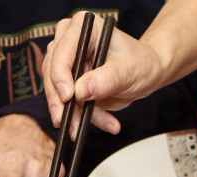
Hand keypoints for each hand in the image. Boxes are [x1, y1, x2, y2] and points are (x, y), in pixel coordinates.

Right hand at [43, 12, 162, 135]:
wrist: (145, 74)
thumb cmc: (140, 62)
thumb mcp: (128, 70)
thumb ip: (105, 79)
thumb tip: (80, 91)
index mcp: (84, 28)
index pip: (63, 50)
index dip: (60, 74)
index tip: (68, 97)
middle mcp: (70, 42)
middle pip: (52, 72)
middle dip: (59, 100)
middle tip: (65, 121)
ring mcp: (67, 64)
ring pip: (56, 92)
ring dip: (71, 114)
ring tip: (84, 129)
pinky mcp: (68, 84)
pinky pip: (67, 105)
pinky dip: (81, 118)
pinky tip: (105, 123)